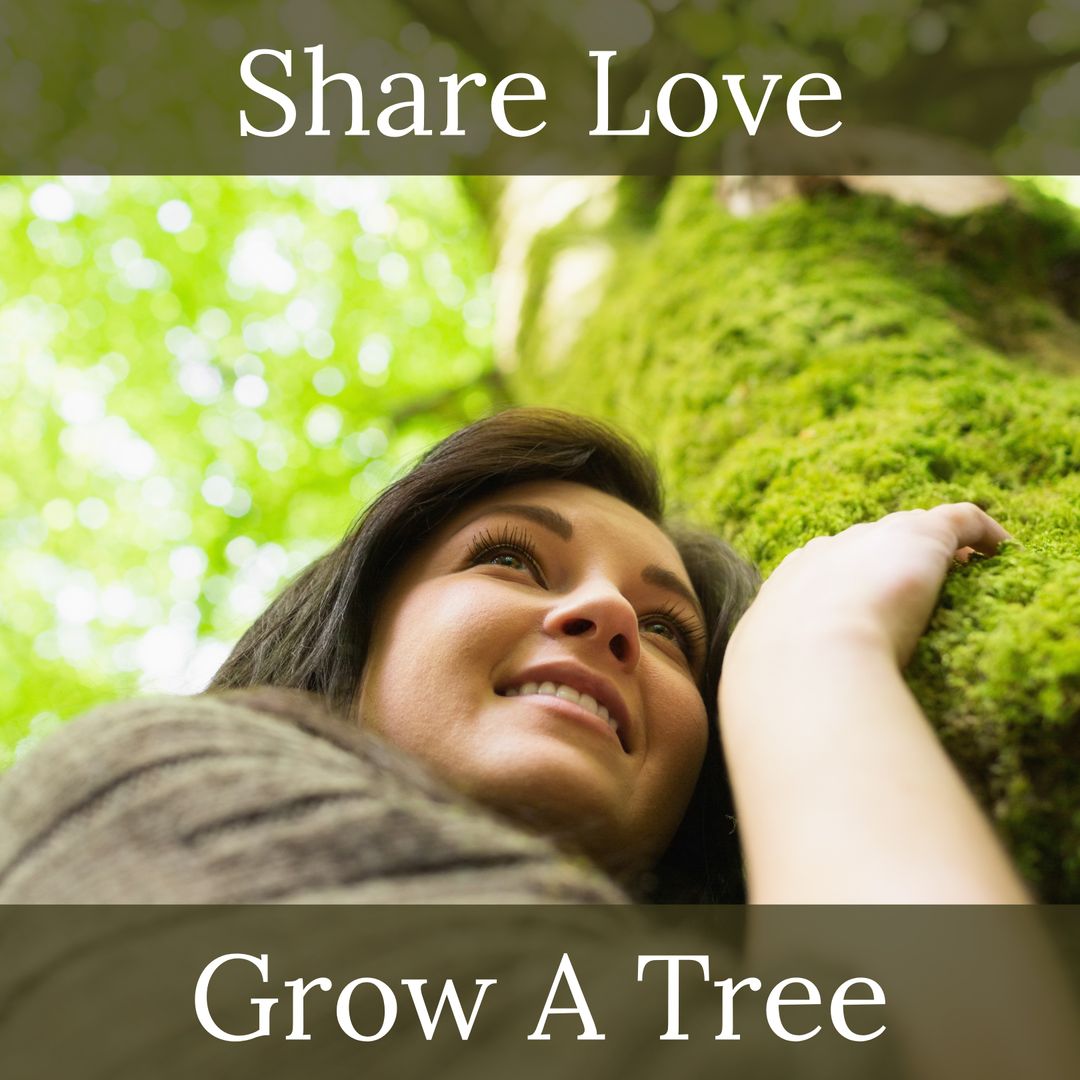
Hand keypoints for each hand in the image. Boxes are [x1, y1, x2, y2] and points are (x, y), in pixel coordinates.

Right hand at [728, 503, 1011, 666]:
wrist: (802, 662)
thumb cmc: (779, 684)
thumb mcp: (761, 676)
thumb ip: (764, 676)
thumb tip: (762, 702)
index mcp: (787, 585)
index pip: (820, 568)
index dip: (848, 582)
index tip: (869, 607)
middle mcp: (826, 553)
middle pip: (862, 545)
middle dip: (887, 563)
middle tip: (917, 595)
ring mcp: (870, 541)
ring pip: (908, 529)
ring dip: (933, 549)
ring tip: (963, 570)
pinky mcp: (918, 537)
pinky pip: (960, 519)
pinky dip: (983, 530)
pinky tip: (1000, 548)